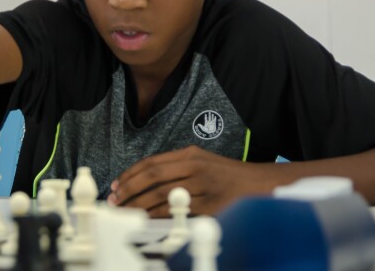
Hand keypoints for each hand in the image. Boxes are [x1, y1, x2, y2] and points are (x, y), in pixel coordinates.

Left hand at [106, 145, 267, 216]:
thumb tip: (144, 179)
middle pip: (153, 178)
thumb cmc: (227, 174)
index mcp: (190, 155)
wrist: (259, 184)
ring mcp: (203, 187)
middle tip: (115, 200)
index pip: (152, 163)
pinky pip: (178, 213)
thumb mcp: (202, 161)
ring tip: (126, 212)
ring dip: (140, 206)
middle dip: (129, 190)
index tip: (116, 184)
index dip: (130, 174)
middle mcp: (195, 168)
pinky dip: (159, 217)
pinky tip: (148, 220)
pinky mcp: (210, 206)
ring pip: (162, 197)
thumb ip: (176, 166)